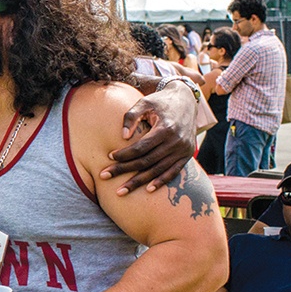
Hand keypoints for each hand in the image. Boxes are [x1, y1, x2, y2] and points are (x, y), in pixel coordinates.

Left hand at [102, 80, 196, 194]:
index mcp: (166, 128)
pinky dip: (161, 181)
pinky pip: (173, 172)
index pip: (141, 147)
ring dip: (138, 182)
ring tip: (120, 192)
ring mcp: (183, 150)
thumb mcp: (144, 102)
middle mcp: (176, 141)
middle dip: (124, 170)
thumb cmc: (160, 102)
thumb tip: (123, 137)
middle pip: (147, 161)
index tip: (109, 157)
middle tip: (104, 176)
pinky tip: (147, 190)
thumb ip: (131, 116)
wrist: (186, 100)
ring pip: (158, 170)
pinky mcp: (186, 155)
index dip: (125, 154)